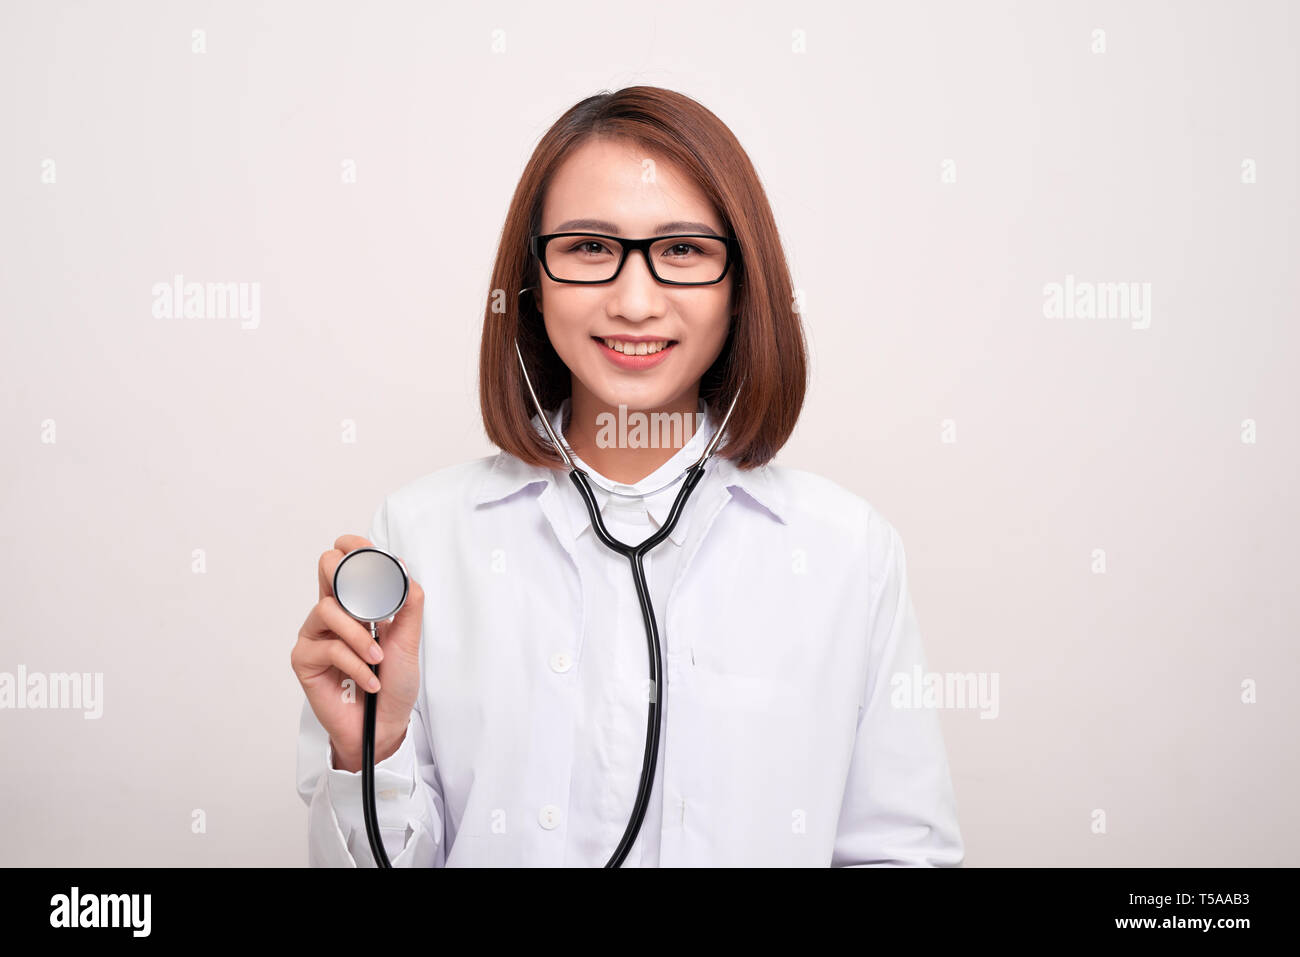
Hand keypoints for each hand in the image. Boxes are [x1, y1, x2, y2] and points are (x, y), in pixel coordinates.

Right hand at [291, 535, 424, 770]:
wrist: (383, 725)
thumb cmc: (393, 684)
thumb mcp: (409, 641)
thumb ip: (408, 605)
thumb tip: (403, 569)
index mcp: (354, 603)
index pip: (345, 563)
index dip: (351, 547)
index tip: (362, 546)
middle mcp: (331, 613)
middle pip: (324, 568)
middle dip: (344, 574)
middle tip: (365, 594)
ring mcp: (315, 635)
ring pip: (328, 610)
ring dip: (360, 637)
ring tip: (377, 660)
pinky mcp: (305, 660)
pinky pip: (328, 647)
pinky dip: (354, 663)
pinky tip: (369, 680)